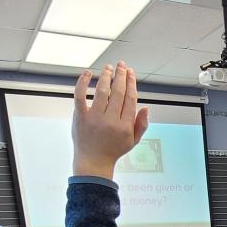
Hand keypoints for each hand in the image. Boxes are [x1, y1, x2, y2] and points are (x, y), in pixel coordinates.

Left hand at [72, 62, 148, 178]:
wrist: (93, 162)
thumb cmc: (113, 150)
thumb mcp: (133, 141)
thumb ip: (141, 124)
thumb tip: (146, 107)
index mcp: (125, 126)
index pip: (130, 99)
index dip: (131, 83)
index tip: (131, 73)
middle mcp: (111, 120)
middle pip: (118, 92)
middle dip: (121, 76)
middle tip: (121, 65)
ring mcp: (94, 118)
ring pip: (101, 91)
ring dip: (106, 76)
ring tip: (108, 68)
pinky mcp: (80, 116)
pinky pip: (80, 95)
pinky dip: (82, 82)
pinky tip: (88, 73)